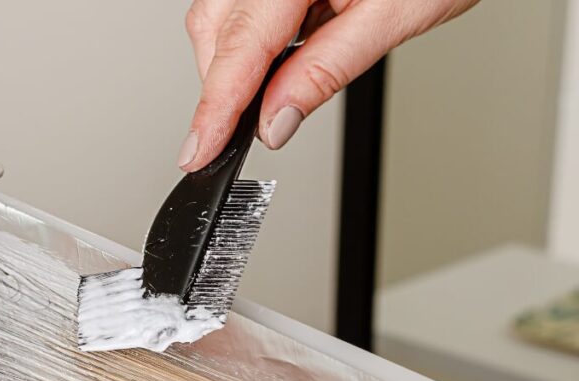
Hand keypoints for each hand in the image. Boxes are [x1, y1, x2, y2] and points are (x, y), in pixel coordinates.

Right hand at [179, 0, 480, 168]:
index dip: (215, 108)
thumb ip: (326, 71)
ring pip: (219, 17)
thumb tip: (276, 121)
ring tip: (279, 81)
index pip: (241, 49)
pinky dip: (251, 38)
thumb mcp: (395, 15)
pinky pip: (241, 4)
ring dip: (235, 62)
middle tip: (243, 130)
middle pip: (215, 30)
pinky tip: (284, 49)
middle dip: (223, 86)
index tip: (199, 151)